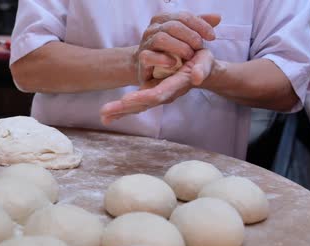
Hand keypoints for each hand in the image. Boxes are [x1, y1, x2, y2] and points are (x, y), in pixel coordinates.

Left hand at [101, 49, 216, 124]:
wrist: (201, 70)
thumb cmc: (204, 64)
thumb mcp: (206, 63)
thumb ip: (202, 70)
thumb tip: (196, 77)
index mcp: (175, 87)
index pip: (157, 94)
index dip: (143, 97)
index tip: (126, 100)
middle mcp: (164, 94)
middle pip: (142, 104)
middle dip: (124, 109)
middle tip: (105, 113)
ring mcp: (157, 95)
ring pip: (137, 106)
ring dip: (120, 111)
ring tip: (103, 117)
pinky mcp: (151, 93)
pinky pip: (136, 104)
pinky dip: (122, 110)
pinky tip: (108, 116)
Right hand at [134, 12, 220, 83]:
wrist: (150, 68)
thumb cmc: (170, 51)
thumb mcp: (186, 37)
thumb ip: (199, 26)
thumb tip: (218, 17)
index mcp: (163, 19)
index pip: (184, 16)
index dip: (200, 25)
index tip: (212, 37)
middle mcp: (152, 28)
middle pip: (173, 26)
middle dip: (190, 36)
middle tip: (200, 47)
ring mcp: (145, 43)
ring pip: (161, 38)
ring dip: (179, 47)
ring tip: (189, 56)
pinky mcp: (141, 59)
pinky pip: (148, 56)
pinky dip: (162, 59)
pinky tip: (173, 63)